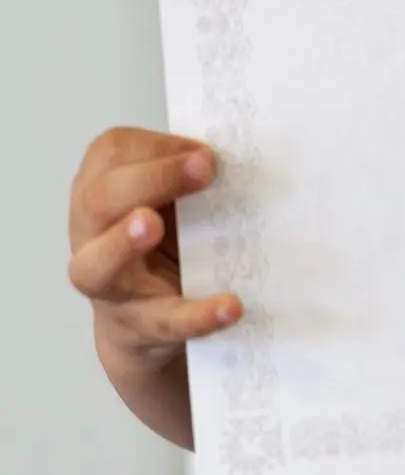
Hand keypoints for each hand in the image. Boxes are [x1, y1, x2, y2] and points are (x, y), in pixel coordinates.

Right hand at [68, 127, 242, 372]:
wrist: (146, 326)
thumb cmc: (161, 246)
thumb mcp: (171, 203)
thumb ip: (191, 177)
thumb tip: (242, 159)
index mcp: (100, 189)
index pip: (112, 153)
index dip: (158, 147)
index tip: (206, 152)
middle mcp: (92, 235)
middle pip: (99, 200)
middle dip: (151, 179)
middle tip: (203, 169)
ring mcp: (109, 286)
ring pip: (95, 266)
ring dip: (123, 243)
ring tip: (152, 225)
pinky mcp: (140, 328)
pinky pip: (164, 322)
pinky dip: (197, 315)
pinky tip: (229, 306)